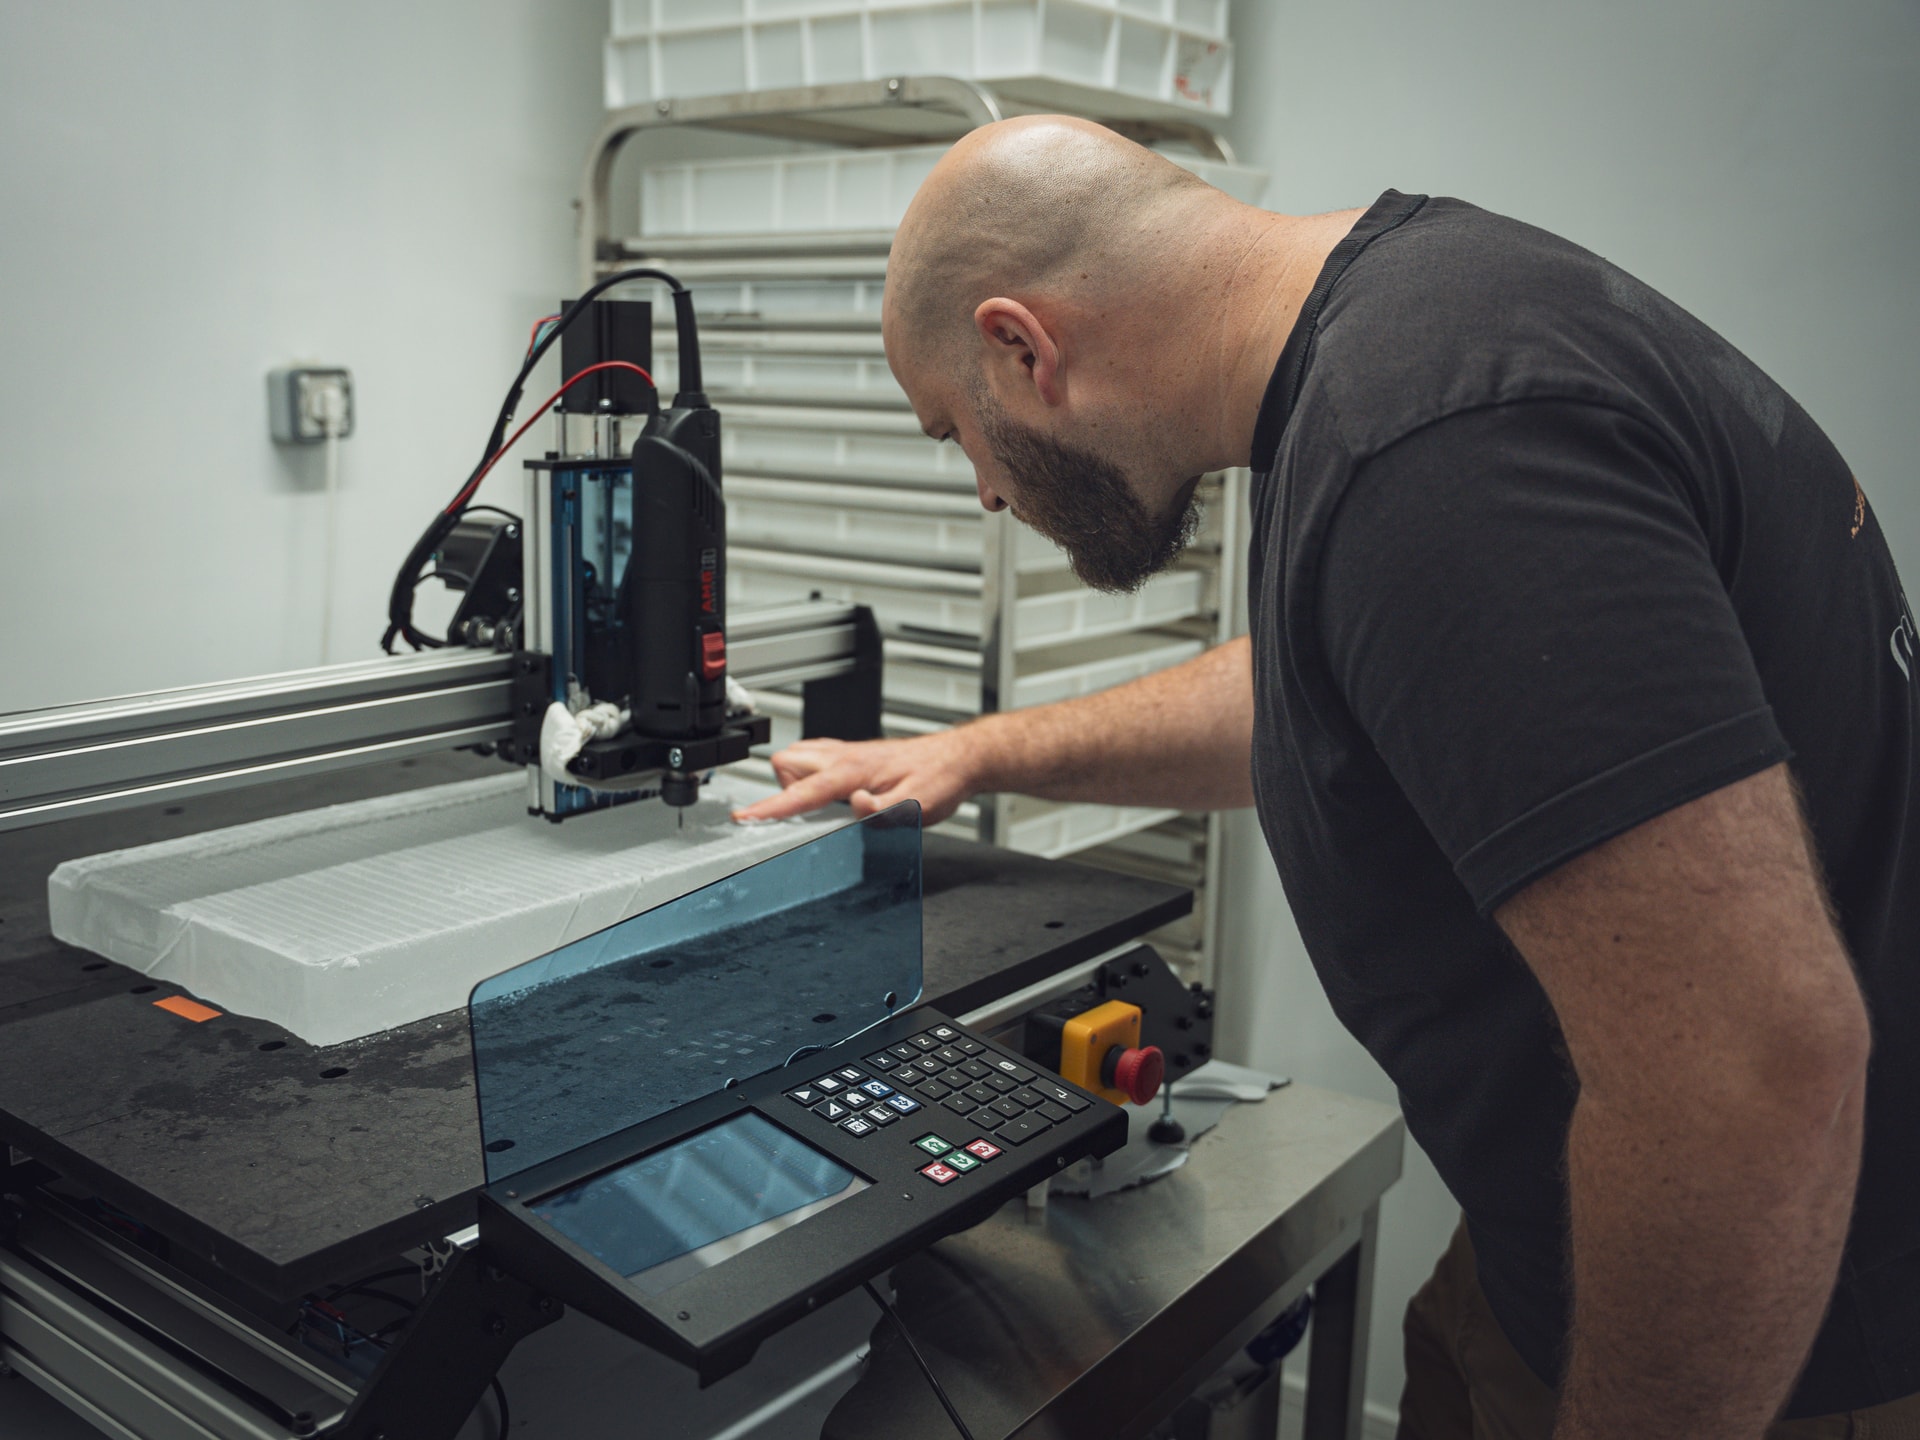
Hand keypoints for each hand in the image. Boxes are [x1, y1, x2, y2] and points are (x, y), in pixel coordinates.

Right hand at [731, 731, 982, 823]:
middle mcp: (844, 756)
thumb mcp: (917, 806)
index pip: (802, 789)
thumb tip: (856, 804)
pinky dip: (810, 772)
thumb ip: (884, 810)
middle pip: (785, 762)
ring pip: (796, 755)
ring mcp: (846, 752)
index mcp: (852, 770)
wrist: (955, 758)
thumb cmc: (937, 780)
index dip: (771, 807)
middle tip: (807, 814)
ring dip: (796, 779)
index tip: (746, 819)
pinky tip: (830, 792)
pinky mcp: (851, 754)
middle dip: (784, 789)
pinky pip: (814, 756)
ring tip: (821, 806)